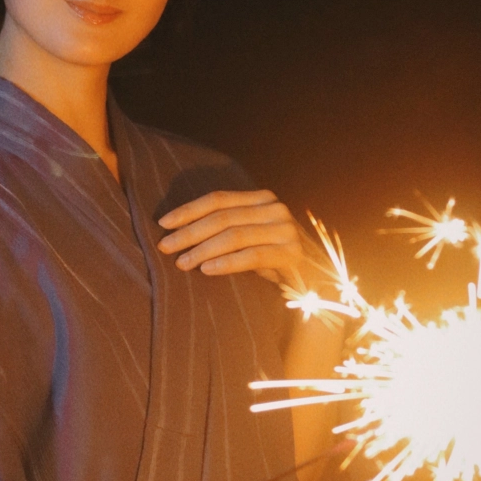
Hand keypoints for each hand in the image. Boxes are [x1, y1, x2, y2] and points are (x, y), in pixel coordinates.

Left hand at [157, 189, 312, 283]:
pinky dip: (226, 263)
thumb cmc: (275, 259)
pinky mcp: (291, 254)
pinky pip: (252, 256)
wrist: (317, 280)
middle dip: (189, 232)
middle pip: (223, 217)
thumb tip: (180, 233)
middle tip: (165, 246)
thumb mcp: (251, 237)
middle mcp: (275, 209)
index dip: (189, 210)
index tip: (163, 223)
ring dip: (203, 249)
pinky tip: (207, 270)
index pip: (219, 199)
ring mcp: (285, 230)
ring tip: (182, 262)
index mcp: (262, 199)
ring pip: (234, 235)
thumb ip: (227, 228)